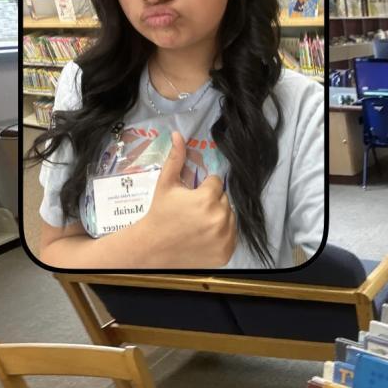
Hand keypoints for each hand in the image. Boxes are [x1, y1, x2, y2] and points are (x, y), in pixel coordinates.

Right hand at [137, 131, 236, 267]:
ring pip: (231, 217)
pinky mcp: (226, 252)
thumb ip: (176, 159)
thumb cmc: (160, 214)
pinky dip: (223, 235)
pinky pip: (232, 236)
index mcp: (207, 199)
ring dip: (219, 217)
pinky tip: (206, 235)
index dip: (204, 188)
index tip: (192, 197)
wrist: (154, 248)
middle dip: (212, 202)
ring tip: (200, 223)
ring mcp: (225, 238)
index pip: (216, 183)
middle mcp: (220, 218)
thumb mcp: (166, 184)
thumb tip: (178, 135)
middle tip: (194, 212)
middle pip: (225, 200)